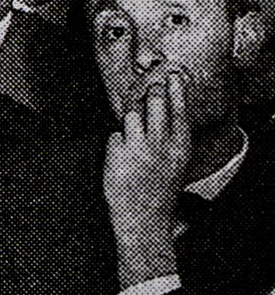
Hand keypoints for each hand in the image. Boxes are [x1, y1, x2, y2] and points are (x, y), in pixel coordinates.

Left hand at [103, 73, 191, 285]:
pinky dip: (116, 145)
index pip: (180, 109)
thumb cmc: (159, 191)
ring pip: (131, 116)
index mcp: (180, 146)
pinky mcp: (116, 154)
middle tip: (147, 93)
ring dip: (130, 122)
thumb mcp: (176, 163)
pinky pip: (114, 136)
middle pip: (153, 103)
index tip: (172, 75)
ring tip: (134, 140)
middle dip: (148, 96)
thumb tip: (164, 110)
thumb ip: (172, 138)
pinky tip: (122, 160)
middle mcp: (161, 144)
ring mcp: (137, 148)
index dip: (176, 89)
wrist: (144, 219)